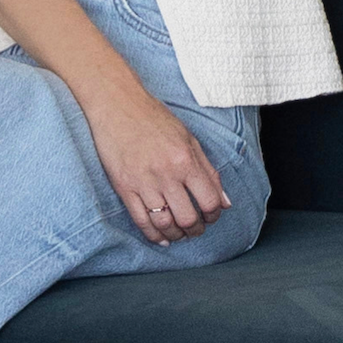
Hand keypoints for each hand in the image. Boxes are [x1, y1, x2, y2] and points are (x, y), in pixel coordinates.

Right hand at [83, 86, 230, 246]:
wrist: (118, 105)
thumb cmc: (154, 118)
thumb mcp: (188, 138)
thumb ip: (208, 170)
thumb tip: (225, 202)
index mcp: (185, 160)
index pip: (209, 201)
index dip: (215, 214)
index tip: (212, 216)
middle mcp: (166, 174)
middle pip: (188, 218)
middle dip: (196, 229)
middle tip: (196, 228)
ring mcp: (143, 182)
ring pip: (165, 224)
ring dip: (177, 235)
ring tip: (180, 233)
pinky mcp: (124, 188)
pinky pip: (141, 221)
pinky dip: (154, 235)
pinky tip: (161, 237)